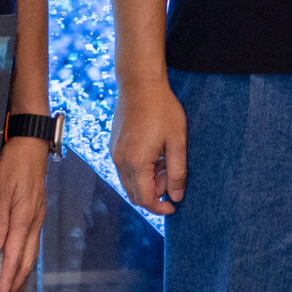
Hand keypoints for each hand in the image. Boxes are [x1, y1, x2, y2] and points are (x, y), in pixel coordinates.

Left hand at [0, 138, 48, 291]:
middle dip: (15, 286)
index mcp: (24, 219)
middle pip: (26, 262)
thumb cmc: (16, 163)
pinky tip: (19, 265)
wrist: (32, 143)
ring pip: (30, 256)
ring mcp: (36, 219)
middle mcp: (33, 223)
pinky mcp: (35, 214)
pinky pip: (30, 246)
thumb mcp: (2, 187)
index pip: (14, 257)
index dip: (6, 281)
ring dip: (21, 277)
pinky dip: (24, 262)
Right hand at [110, 74, 186, 216]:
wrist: (140, 83)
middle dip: (155, 193)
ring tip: (165, 160)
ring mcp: (114, 152)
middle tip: (172, 175)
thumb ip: (177, 172)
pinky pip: (125, 168)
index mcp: (136, 162)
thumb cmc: (162, 109)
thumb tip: (176, 197)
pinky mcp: (114, 145)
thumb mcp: (177, 141)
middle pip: (135, 194)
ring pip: (129, 181)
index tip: (174, 206)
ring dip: (147, 181)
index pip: (145, 199)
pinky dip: (140, 170)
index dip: (159, 207)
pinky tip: (155, 152)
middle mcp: (120, 161)